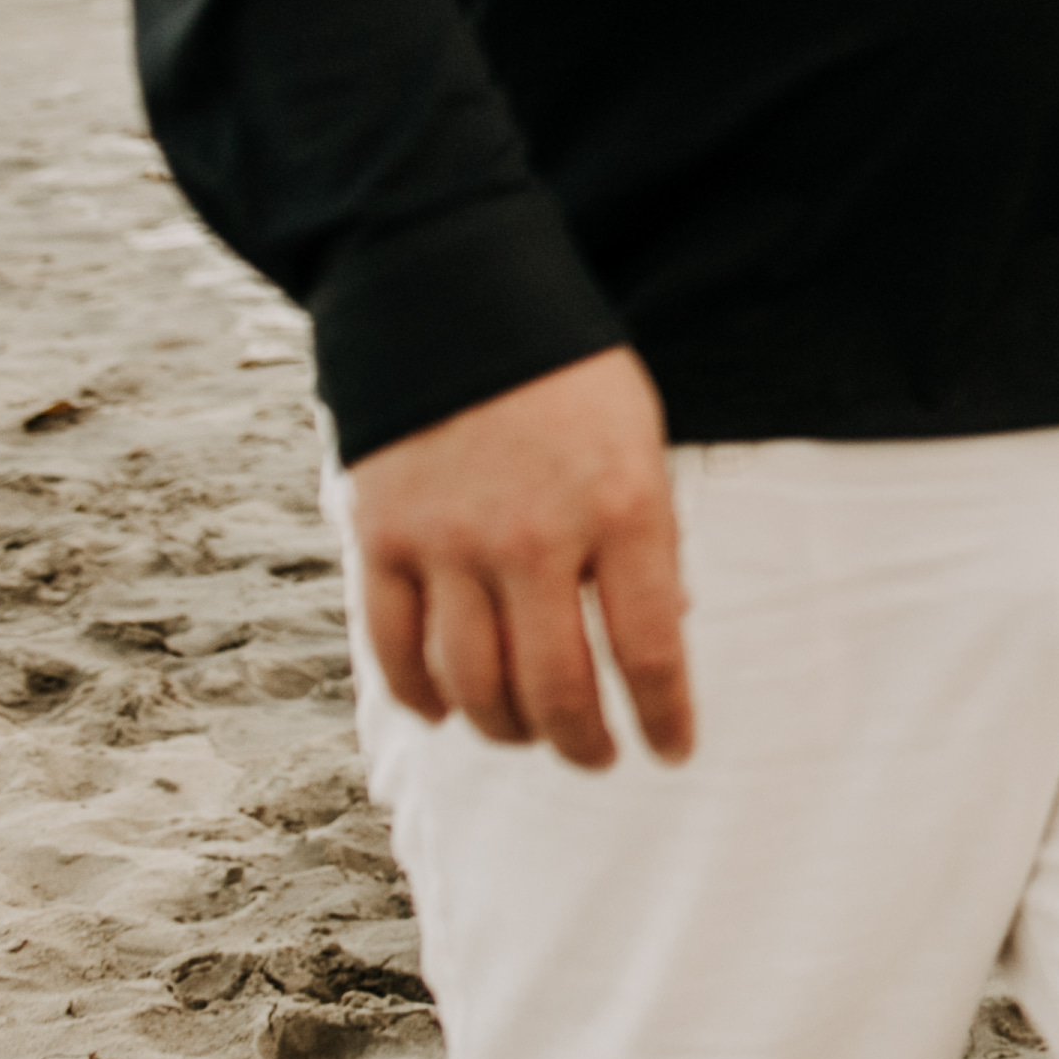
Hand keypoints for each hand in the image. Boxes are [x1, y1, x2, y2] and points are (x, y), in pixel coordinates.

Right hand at [343, 348, 692, 769]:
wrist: (457, 301)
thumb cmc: (570, 379)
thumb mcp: (641, 444)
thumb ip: (649, 539)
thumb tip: (665, 629)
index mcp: (623, 509)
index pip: (650, 650)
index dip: (665, 716)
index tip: (675, 752)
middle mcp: (536, 539)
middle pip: (556, 687)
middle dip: (584, 741)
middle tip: (599, 757)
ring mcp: (451, 544)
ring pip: (474, 685)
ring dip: (507, 729)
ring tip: (531, 735)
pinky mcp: (384, 540)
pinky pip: (395, 650)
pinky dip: (422, 696)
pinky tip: (449, 711)